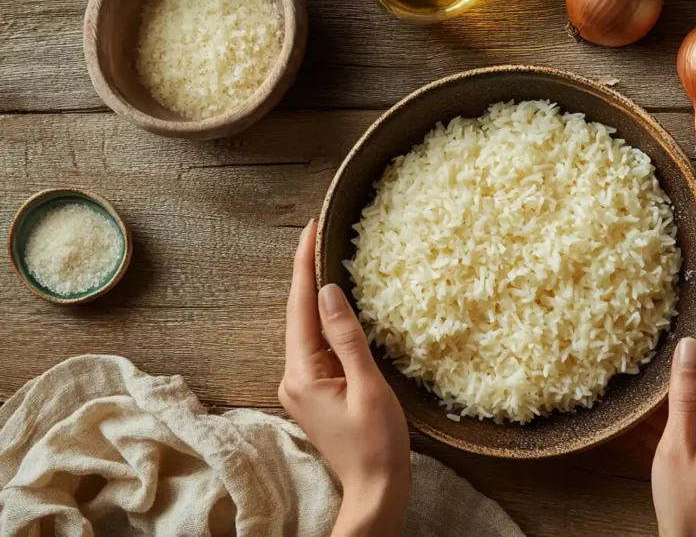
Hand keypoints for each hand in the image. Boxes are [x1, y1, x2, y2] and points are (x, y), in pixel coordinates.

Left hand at [279, 220, 410, 536]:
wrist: (376, 489)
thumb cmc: (377, 443)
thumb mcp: (367, 386)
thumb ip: (347, 336)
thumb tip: (328, 291)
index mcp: (302, 374)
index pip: (300, 308)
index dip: (305, 266)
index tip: (310, 229)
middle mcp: (293, 377)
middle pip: (300, 315)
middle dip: (309, 274)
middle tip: (321, 232)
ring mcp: (303, 386)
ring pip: (310, 330)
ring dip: (319, 297)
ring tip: (329, 257)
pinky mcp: (316, 393)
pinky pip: (320, 347)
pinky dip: (328, 322)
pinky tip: (340, 305)